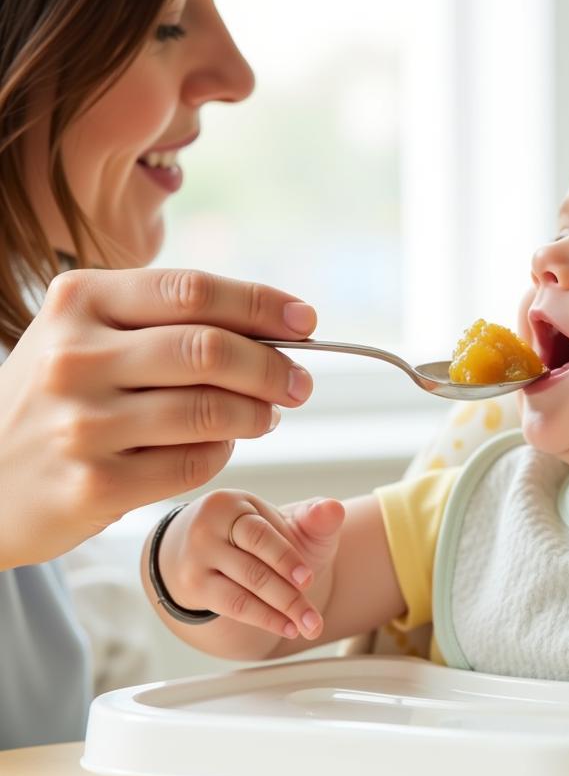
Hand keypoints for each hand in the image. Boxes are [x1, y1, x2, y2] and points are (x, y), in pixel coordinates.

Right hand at [0, 268, 316, 568]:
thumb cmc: (57, 399)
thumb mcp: (86, 336)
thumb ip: (166, 322)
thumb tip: (275, 327)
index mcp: (79, 302)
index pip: (193, 291)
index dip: (262, 304)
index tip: (305, 322)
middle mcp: (74, 357)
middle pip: (210, 349)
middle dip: (273, 367)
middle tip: (300, 382)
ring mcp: (82, 424)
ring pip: (211, 411)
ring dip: (258, 413)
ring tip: (267, 415)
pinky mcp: (95, 484)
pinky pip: (195, 462)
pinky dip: (223, 452)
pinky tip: (222, 446)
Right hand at [153, 490, 345, 640]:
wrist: (219, 551)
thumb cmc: (264, 535)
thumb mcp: (289, 520)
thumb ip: (314, 517)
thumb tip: (333, 508)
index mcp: (230, 504)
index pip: (260, 536)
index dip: (286, 560)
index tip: (308, 580)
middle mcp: (205, 528)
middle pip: (252, 569)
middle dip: (289, 597)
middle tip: (315, 620)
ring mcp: (194, 559)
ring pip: (242, 592)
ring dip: (280, 613)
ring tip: (309, 626)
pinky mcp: (191, 587)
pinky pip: (232, 607)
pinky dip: (264, 619)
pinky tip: (287, 626)